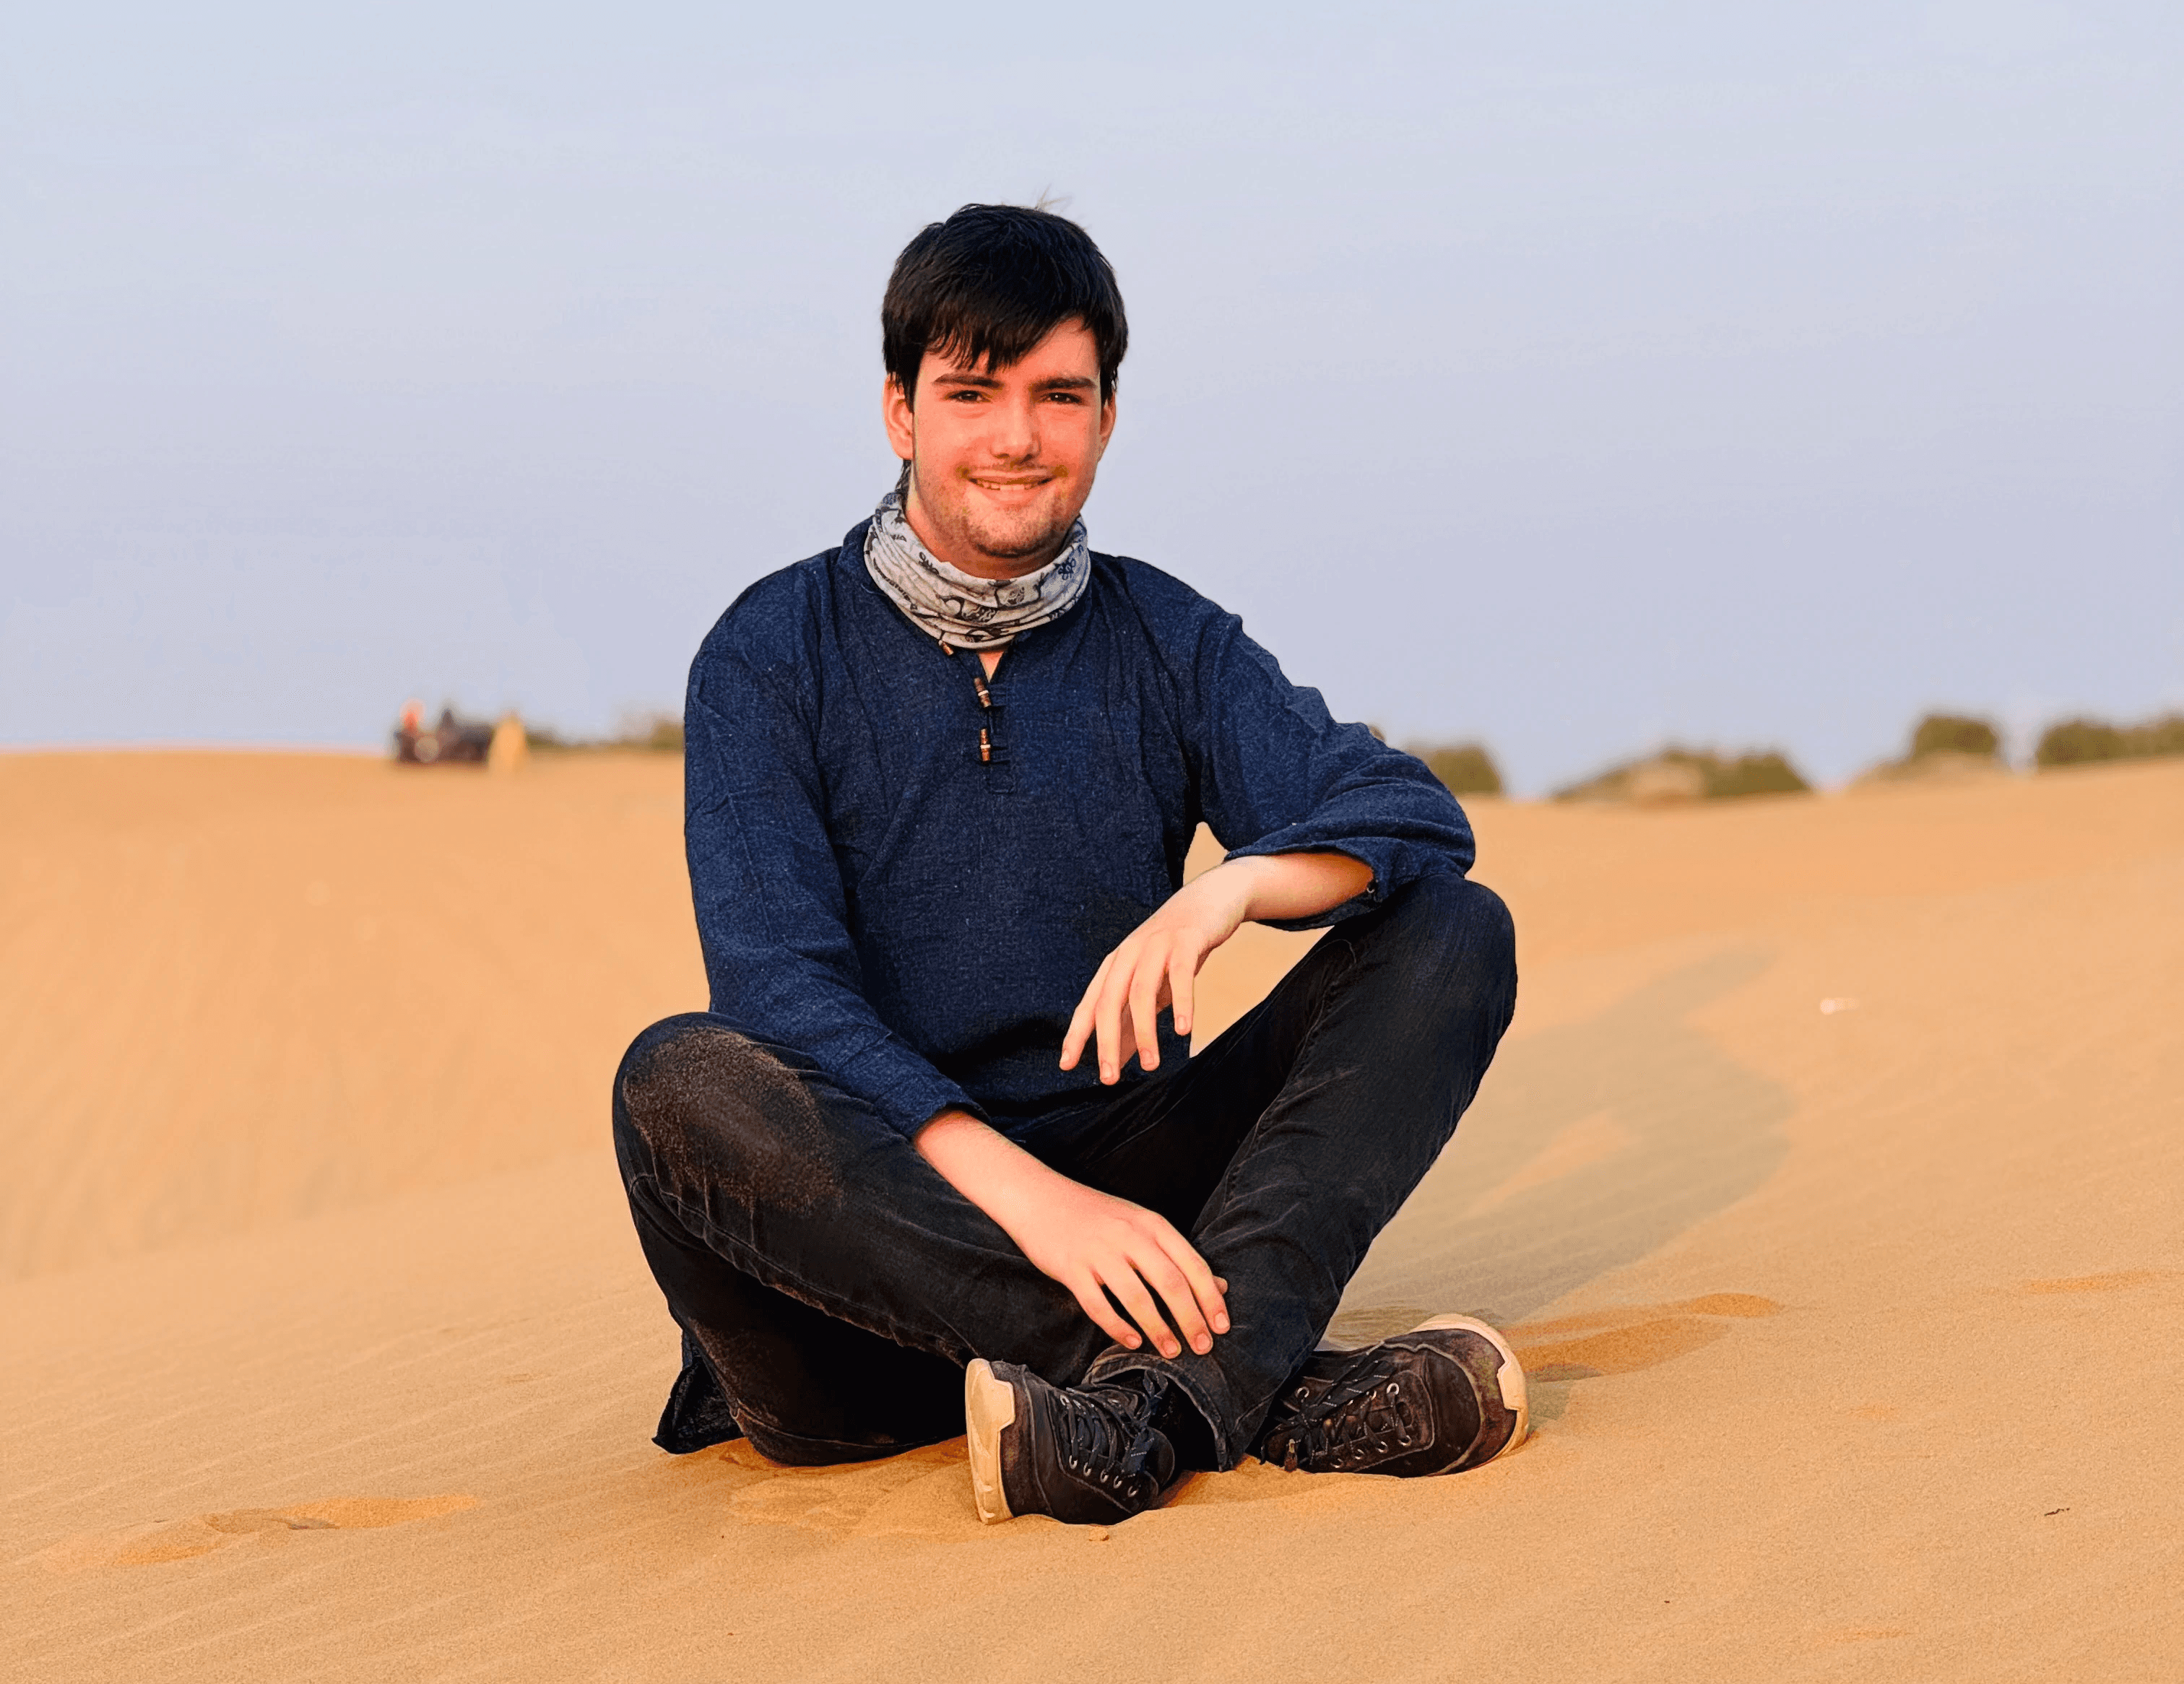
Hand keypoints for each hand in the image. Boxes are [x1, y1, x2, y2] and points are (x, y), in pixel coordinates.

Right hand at [914, 1111, 1228, 1356]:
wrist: (1040, 1197)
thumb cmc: (1096, 1215)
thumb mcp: (1141, 1225)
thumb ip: (1177, 1254)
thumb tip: (1219, 1286)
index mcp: (1152, 1224)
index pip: (1192, 1264)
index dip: (1210, 1298)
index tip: (1222, 1326)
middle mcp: (1129, 1236)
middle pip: (1170, 1283)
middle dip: (1191, 1319)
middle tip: (1202, 1347)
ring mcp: (1099, 1252)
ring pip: (1137, 1297)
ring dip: (1158, 1328)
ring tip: (1171, 1351)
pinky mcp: (1071, 1268)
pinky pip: (1098, 1304)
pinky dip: (1117, 1326)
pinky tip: (1132, 1342)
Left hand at [1061, 851, 1373, 1083]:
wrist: (1212, 899)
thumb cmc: (1177, 949)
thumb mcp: (1153, 985)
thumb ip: (1134, 1018)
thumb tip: (1118, 1059)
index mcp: (1116, 966)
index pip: (1089, 1004)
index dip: (1077, 1034)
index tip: (1066, 1065)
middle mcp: (1129, 954)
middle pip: (1108, 1001)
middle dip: (1106, 1042)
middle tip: (1109, 1078)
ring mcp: (1156, 945)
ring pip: (1141, 992)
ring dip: (1144, 1031)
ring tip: (1152, 1064)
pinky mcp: (1186, 940)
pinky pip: (1179, 974)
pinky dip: (1181, 1003)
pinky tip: (1184, 1030)